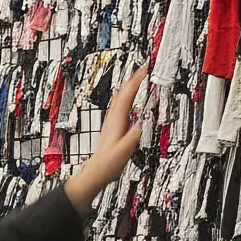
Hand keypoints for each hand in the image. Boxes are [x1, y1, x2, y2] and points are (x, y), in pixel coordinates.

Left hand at [65, 64, 146, 212]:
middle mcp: (113, 119)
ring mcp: (112, 122)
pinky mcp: (112, 127)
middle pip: (122, 93)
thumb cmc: (108, 164)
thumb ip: (132, 137)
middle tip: (143, 68)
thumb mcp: (123, 152)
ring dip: (128, 87)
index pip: (126, 96)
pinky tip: (130, 101)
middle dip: (132, 79)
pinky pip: (120, 106)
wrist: (97, 172)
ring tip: (137, 79)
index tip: (144, 70)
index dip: (135, 81)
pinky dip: (127, 98)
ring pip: (120, 98)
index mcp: (116, 122)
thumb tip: (140, 125)